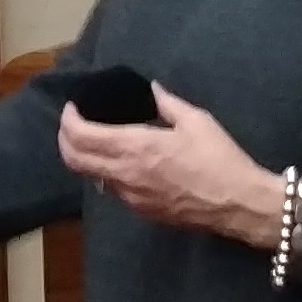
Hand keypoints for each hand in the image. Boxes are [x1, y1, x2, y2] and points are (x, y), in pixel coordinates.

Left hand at [57, 84, 282, 246]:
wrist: (237, 204)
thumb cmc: (219, 159)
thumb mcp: (196, 121)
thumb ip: (168, 104)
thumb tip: (153, 89)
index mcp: (136, 147)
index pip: (82, 136)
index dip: (69, 120)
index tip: (73, 108)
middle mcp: (125, 174)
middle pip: (74, 160)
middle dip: (65, 140)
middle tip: (72, 125)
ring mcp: (130, 197)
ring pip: (91, 176)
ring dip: (84, 158)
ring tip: (94, 142)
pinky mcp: (142, 211)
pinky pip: (113, 190)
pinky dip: (106, 173)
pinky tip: (122, 164)